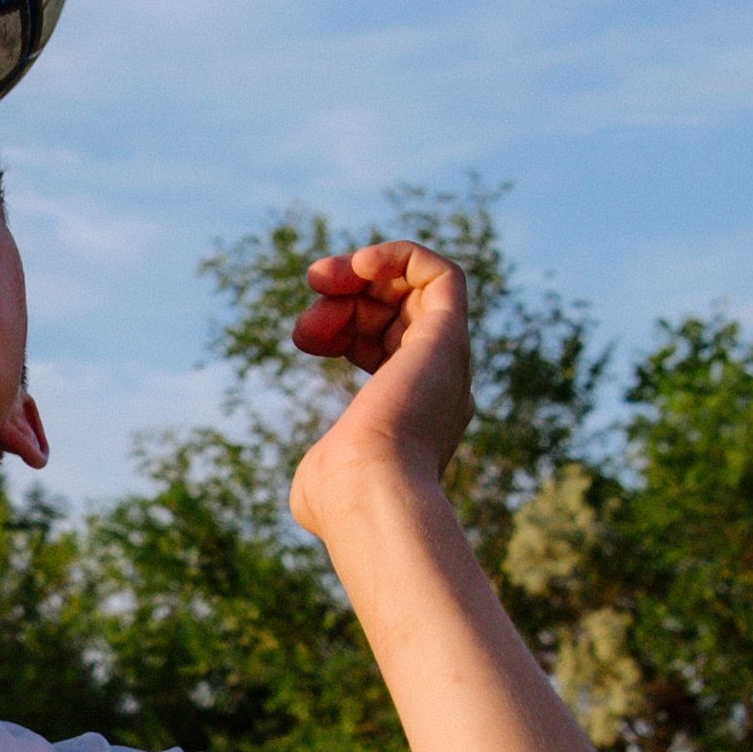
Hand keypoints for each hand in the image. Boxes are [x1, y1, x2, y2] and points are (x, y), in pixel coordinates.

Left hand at [287, 238, 475, 528]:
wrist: (369, 493)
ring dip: (364, 270)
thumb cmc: (339, 496)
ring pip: (417, 290)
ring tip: (322, 277)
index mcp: (415, 416)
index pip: (385, 346)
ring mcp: (446, 362)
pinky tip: (361, 264)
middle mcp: (439, 386)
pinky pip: (444, 275)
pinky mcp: (449, 337)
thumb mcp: (322, 479)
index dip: (340, 327)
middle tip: (312, 290)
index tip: (303, 336)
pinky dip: (403, 255)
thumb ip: (328, 464)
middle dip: (346, 293)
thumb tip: (319, 475)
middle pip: (396, 313)